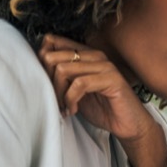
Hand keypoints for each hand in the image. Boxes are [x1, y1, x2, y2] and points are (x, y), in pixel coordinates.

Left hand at [38, 34, 166, 166]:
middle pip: (53, 57)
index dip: (41, 62)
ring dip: (59, 93)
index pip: (52, 41)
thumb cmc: (103, 108)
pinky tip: (74, 109)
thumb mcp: (75, 91)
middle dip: (48, 82)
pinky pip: (79, 84)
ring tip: (65, 107)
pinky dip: (71, 99)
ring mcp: (104, 66)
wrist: (128, 124)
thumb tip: (38, 68)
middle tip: (56, 100)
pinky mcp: (111, 79)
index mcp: (85, 54)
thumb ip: (61, 77)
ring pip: (63, 70)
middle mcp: (95, 55)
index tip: (45, 84)